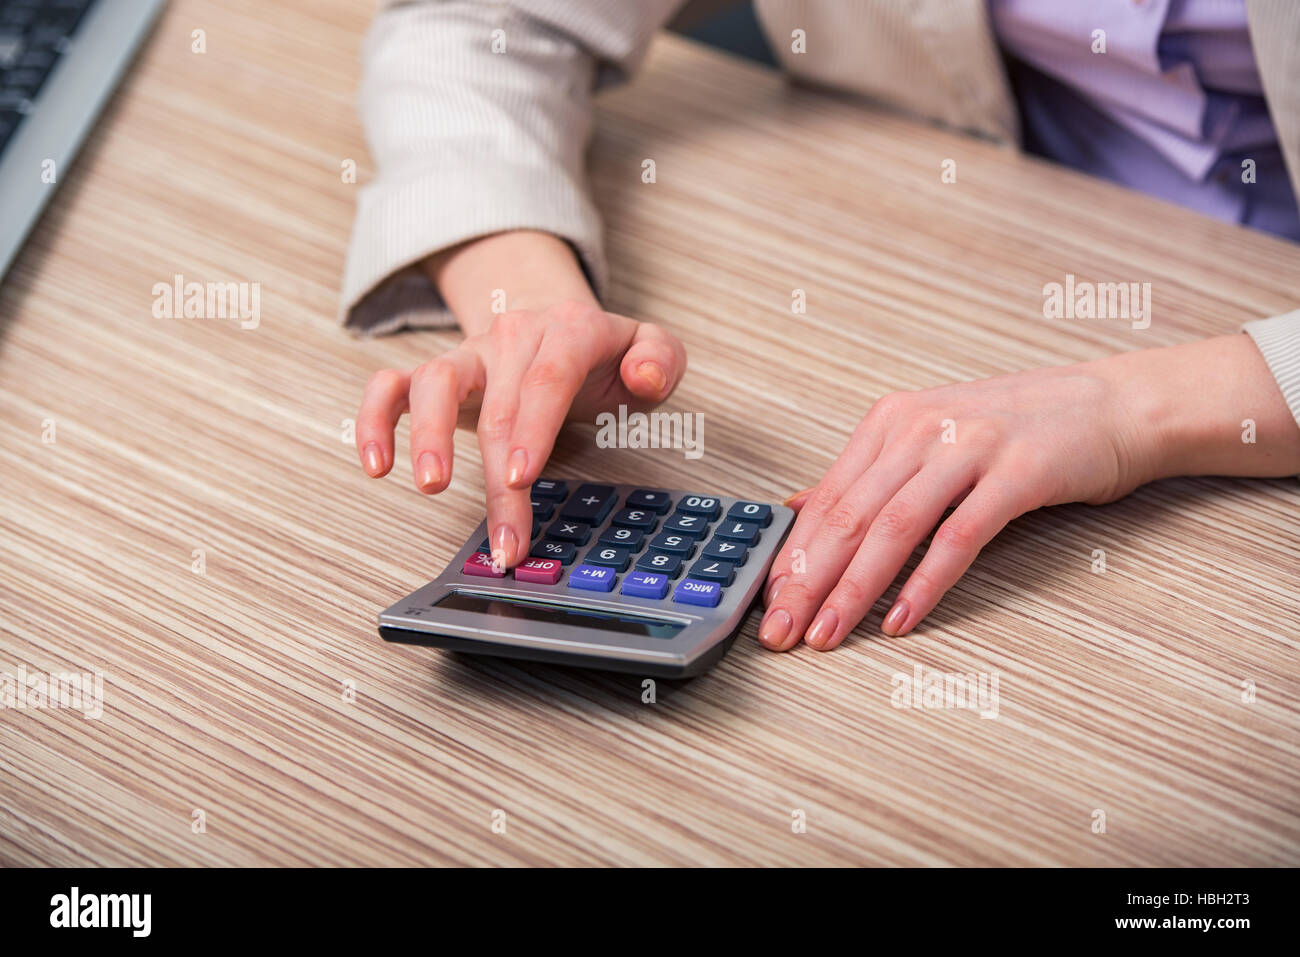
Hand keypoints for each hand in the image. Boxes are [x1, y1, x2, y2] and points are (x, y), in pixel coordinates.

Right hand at [355, 299, 685, 569]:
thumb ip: (661, 360)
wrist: (557, 322)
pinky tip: (375, 463)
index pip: (546, 379)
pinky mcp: (437, 373)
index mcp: (567, 330)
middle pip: (498, 406)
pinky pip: (390, 386)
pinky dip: (375, 419)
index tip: (521, 479)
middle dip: (497, 480)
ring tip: (429, 486)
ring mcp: (469, 354)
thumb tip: (645, 377)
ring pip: (435, 382)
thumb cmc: (603, 355)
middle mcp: (512, 336)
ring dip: (428, 435)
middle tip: (504, 539)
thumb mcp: (650, 350)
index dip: (532, 428)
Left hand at [759, 361, 1156, 650]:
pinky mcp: (1017, 473)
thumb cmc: (1020, 430)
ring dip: (855, 589)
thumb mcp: (929, 439)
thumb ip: (866, 476)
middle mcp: (921, 428)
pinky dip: (925, 583)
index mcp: (891, 422)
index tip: (765, 602)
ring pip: (894, 528)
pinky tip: (901, 619)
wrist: (1113, 405)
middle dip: (807, 581)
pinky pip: (959, 536)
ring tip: (829, 634)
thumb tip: (796, 511)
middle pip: (849, 516)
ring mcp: (969, 447)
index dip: (791, 556)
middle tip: (781, 630)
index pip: (825, 499)